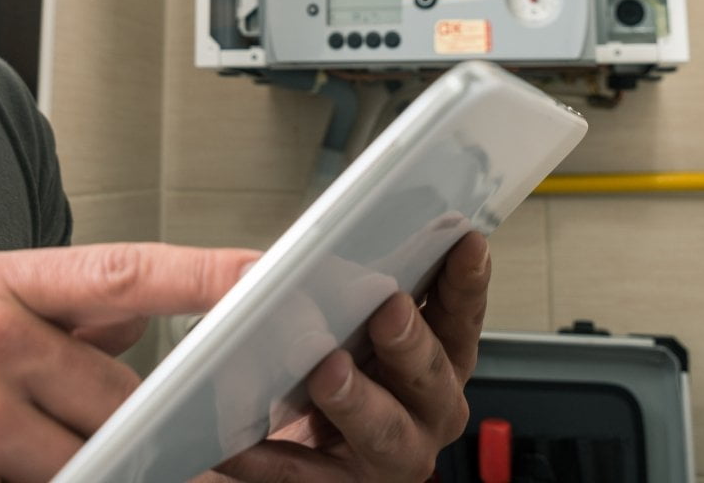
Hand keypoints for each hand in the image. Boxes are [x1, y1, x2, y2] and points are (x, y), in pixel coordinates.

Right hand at [0, 243, 257, 482]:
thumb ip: (46, 317)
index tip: (275, 272)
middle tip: (231, 444)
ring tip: (133, 470)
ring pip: (95, 458)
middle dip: (164, 430)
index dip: (208, 272)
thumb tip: (138, 317)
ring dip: (115, 476)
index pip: (125, 270)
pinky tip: (19, 478)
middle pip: (123, 393)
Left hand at [209, 231, 490, 482]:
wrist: (252, 435)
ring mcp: (386, 455)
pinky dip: (269, 459)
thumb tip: (261, 267)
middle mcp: (423, 409)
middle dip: (414, 340)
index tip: (466, 243)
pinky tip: (237, 442)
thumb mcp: (302, 312)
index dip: (465, 281)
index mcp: (429, 356)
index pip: (457, 315)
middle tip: (390, 309)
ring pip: (387, 432)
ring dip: (360, 400)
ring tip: (328, 373)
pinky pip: (301, 477)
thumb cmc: (299, 367)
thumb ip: (291, 286)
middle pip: (433, 375)